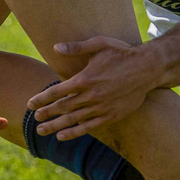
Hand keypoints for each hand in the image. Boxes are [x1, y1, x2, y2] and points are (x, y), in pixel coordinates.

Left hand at [26, 36, 164, 139]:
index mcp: (85, 78)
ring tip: (41, 130)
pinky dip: (74, 132)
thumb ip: (76, 48)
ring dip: (55, 126)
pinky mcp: (111, 115)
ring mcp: (101, 107)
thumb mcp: (99, 44)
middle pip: (62, 107)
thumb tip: (55, 47)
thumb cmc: (122, 53)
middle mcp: (91, 95)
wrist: (148, 68)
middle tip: (34, 118)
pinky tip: (62, 135)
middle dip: (46, 113)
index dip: (42, 99)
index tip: (30, 104)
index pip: (57, 91)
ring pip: (73, 120)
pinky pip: (89, 126)